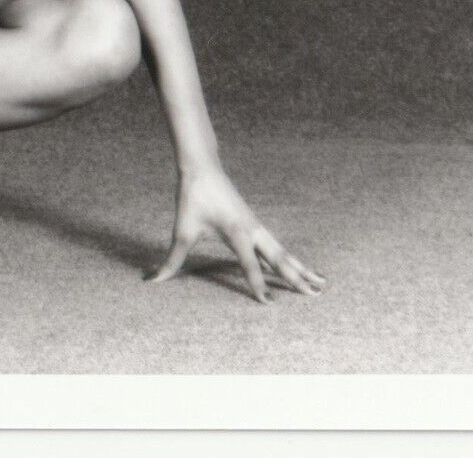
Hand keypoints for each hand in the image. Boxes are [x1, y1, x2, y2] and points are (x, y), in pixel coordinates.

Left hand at [145, 163, 325, 301]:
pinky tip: (299, 268)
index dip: (258, 285)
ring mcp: (257, 227)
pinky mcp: (255, 225)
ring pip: (283, 252)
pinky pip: (277, 246)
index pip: (249, 265)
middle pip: (279, 259)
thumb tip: (152, 281)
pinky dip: (290, 258)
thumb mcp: (182, 231)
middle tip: (316, 296)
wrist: (203, 168)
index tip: (269, 304)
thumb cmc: (192, 197)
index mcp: (237, 232)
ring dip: (301, 268)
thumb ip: (172, 260)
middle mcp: (253, 230)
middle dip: (297, 278)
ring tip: (321, 285)